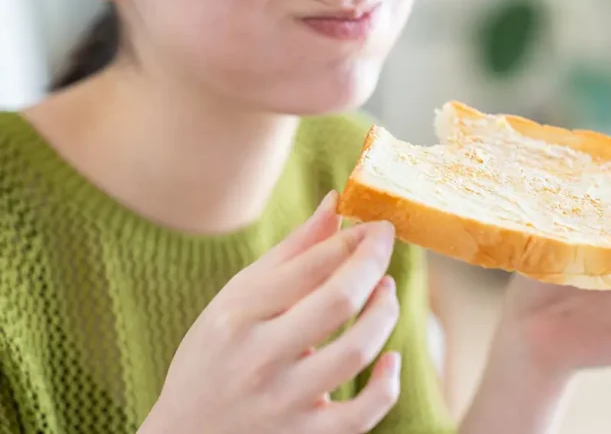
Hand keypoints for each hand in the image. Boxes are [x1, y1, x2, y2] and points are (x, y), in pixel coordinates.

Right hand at [140, 192, 400, 433]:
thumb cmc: (216, 356)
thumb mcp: (238, 299)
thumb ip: (291, 252)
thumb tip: (334, 203)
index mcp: (236, 316)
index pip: (309, 266)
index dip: (353, 239)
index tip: (375, 226)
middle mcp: (257, 359)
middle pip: (338, 301)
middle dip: (374, 263)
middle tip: (386, 243)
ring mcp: (282, 404)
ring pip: (357, 351)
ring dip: (384, 312)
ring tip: (385, 291)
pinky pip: (363, 413)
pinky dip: (388, 383)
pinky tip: (390, 357)